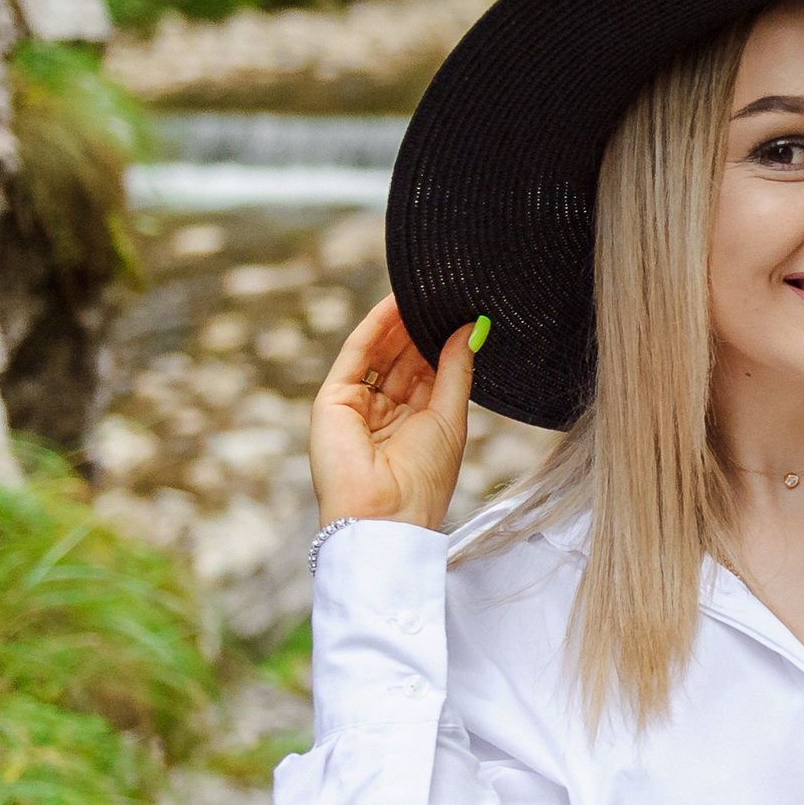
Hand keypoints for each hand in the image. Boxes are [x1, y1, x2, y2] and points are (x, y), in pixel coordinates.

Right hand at [311, 295, 478, 529]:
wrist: (387, 514)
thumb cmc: (424, 479)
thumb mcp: (451, 417)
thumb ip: (457, 370)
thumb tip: (470, 329)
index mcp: (416, 423)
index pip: (428, 372)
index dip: (441, 341)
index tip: (461, 311)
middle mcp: (385, 413)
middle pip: (403, 359)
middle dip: (421, 327)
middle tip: (445, 292)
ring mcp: (358, 406)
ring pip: (380, 353)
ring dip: (400, 321)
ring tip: (426, 290)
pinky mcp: (334, 401)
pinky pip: (356, 355)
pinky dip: (375, 327)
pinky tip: (396, 303)